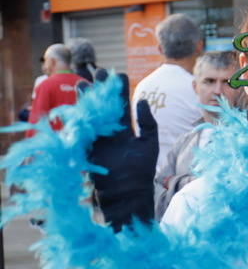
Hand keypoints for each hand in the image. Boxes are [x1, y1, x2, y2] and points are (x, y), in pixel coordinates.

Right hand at [88, 75, 158, 230]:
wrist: (126, 196)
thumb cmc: (140, 173)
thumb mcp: (149, 144)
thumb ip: (147, 123)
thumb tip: (142, 100)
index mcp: (125, 131)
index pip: (121, 106)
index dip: (117, 91)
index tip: (116, 73)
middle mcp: (109, 134)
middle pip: (102, 108)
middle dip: (99, 91)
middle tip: (96, 72)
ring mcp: (96, 141)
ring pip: (90, 116)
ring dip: (86, 101)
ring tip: (83, 84)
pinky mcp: (86, 150)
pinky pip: (81, 131)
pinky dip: (78, 119)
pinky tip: (77, 106)